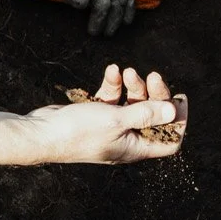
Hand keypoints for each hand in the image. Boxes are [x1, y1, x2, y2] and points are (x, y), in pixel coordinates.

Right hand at [20, 64, 186, 163]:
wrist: (40, 133)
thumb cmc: (77, 132)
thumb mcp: (116, 120)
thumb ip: (146, 114)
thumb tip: (173, 112)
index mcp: (135, 148)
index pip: (169, 140)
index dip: (179, 122)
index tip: (180, 99)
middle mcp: (126, 140)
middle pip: (152, 116)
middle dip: (153, 94)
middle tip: (151, 75)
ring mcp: (110, 128)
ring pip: (131, 104)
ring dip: (132, 86)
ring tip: (126, 71)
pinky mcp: (96, 116)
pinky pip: (112, 99)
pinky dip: (113, 85)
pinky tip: (111, 71)